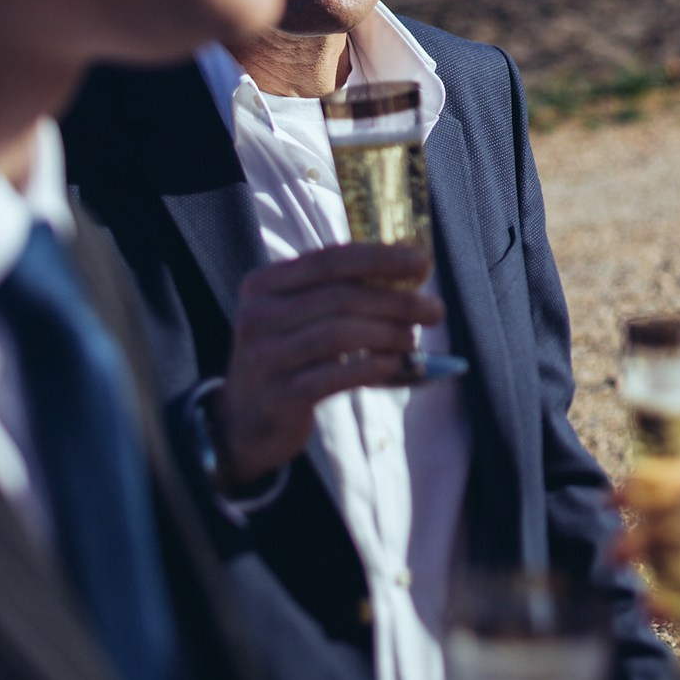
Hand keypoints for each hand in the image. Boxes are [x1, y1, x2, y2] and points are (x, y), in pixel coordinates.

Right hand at [211, 242, 442, 487]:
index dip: (381, 258)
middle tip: (435, 310)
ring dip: (388, 334)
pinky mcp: (278, 395)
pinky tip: (396, 364)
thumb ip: (341, 290)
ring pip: (340, 334)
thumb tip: (412, 269)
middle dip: (397, 301)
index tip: (423, 262)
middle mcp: (258, 315)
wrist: (244, 421)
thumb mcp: (300, 315)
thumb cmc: (288, 357)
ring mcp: (264, 356)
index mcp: (265, 284)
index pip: (330, 259)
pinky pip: (335, 375)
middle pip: (341, 297)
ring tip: (414, 339)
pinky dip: (373, 367)